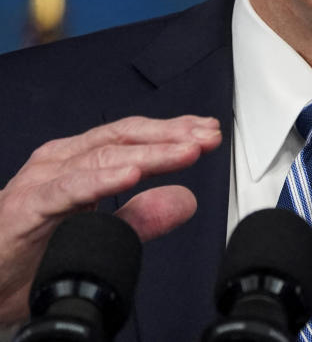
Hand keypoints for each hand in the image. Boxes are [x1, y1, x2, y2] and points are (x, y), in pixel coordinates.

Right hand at [0, 115, 221, 323]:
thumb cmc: (26, 255)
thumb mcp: (98, 235)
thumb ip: (141, 217)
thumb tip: (185, 201)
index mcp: (77, 164)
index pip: (132, 137)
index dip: (172, 132)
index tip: (208, 133)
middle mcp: (60, 164)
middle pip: (123, 139)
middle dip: (171, 136)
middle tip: (207, 137)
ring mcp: (41, 182)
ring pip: (102, 158)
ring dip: (149, 153)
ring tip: (185, 152)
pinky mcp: (25, 208)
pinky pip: (66, 190)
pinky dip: (101, 181)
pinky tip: (130, 176)